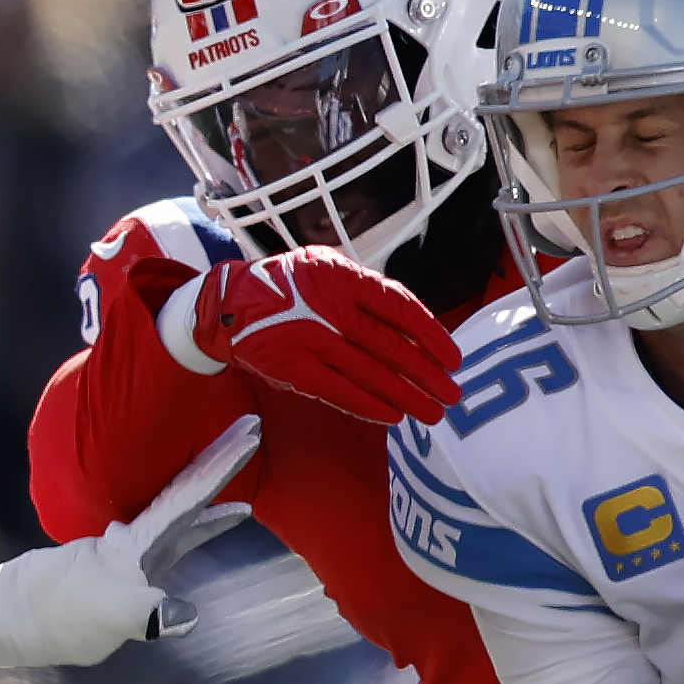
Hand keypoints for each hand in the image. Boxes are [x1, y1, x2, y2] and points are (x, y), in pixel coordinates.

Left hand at [0, 416, 261, 672]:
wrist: (18, 617)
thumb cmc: (58, 615)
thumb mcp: (105, 618)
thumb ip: (145, 615)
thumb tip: (185, 617)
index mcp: (138, 539)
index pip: (187, 492)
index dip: (220, 463)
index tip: (249, 431)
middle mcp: (142, 533)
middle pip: (189, 485)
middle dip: (221, 454)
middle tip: (253, 421)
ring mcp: (143, 544)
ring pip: (189, 502)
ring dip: (218, 479)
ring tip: (250, 453)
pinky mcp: (143, 560)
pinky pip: (187, 527)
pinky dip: (211, 516)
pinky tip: (233, 513)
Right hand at [187, 246, 462, 424]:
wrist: (231, 304)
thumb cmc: (291, 286)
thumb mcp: (329, 267)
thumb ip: (367, 290)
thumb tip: (412, 325)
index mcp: (343, 277)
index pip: (399, 307)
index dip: (430, 335)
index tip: (452, 358)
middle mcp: (328, 307)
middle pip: (389, 346)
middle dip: (425, 374)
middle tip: (451, 394)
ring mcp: (309, 340)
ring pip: (368, 373)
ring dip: (404, 395)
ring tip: (431, 412)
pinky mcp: (292, 368)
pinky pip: (338, 391)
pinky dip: (368, 405)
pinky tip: (392, 416)